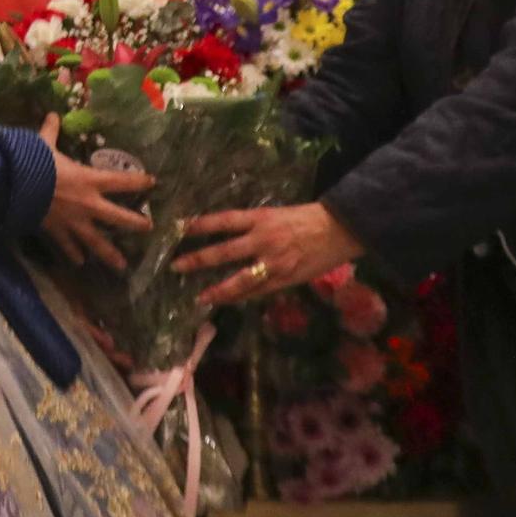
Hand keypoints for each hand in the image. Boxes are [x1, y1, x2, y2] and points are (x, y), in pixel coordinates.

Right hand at [37, 112, 154, 271]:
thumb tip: (53, 114)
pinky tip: (79, 263)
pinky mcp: (57, 232)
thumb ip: (51, 131)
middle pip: (117, 217)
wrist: (15, 188)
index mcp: (89, 180)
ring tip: (122, 266)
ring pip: (96, 241)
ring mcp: (74, 221)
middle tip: (149, 229)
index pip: (120, 181)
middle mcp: (87, 204)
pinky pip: (68, 246)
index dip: (138, 181)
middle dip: (134, 224)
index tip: (153, 183)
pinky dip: (73, 254)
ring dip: (109, 254)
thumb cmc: (35, 164)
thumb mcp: (44, 144)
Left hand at [175, 202, 364, 308]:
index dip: (200, 225)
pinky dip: (241, 298)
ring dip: (216, 289)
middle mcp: (262, 239)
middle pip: (223, 251)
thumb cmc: (310, 218)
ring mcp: (272, 263)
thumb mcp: (279, 214)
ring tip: (200, 296)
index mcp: (261, 218)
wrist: (340, 229)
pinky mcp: (283, 280)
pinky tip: (228, 302)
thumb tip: (232, 234)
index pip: (223, 221)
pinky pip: (257, 292)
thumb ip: (256, 226)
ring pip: (238, 279)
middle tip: (176, 266)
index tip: (179, 228)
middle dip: (198, 259)